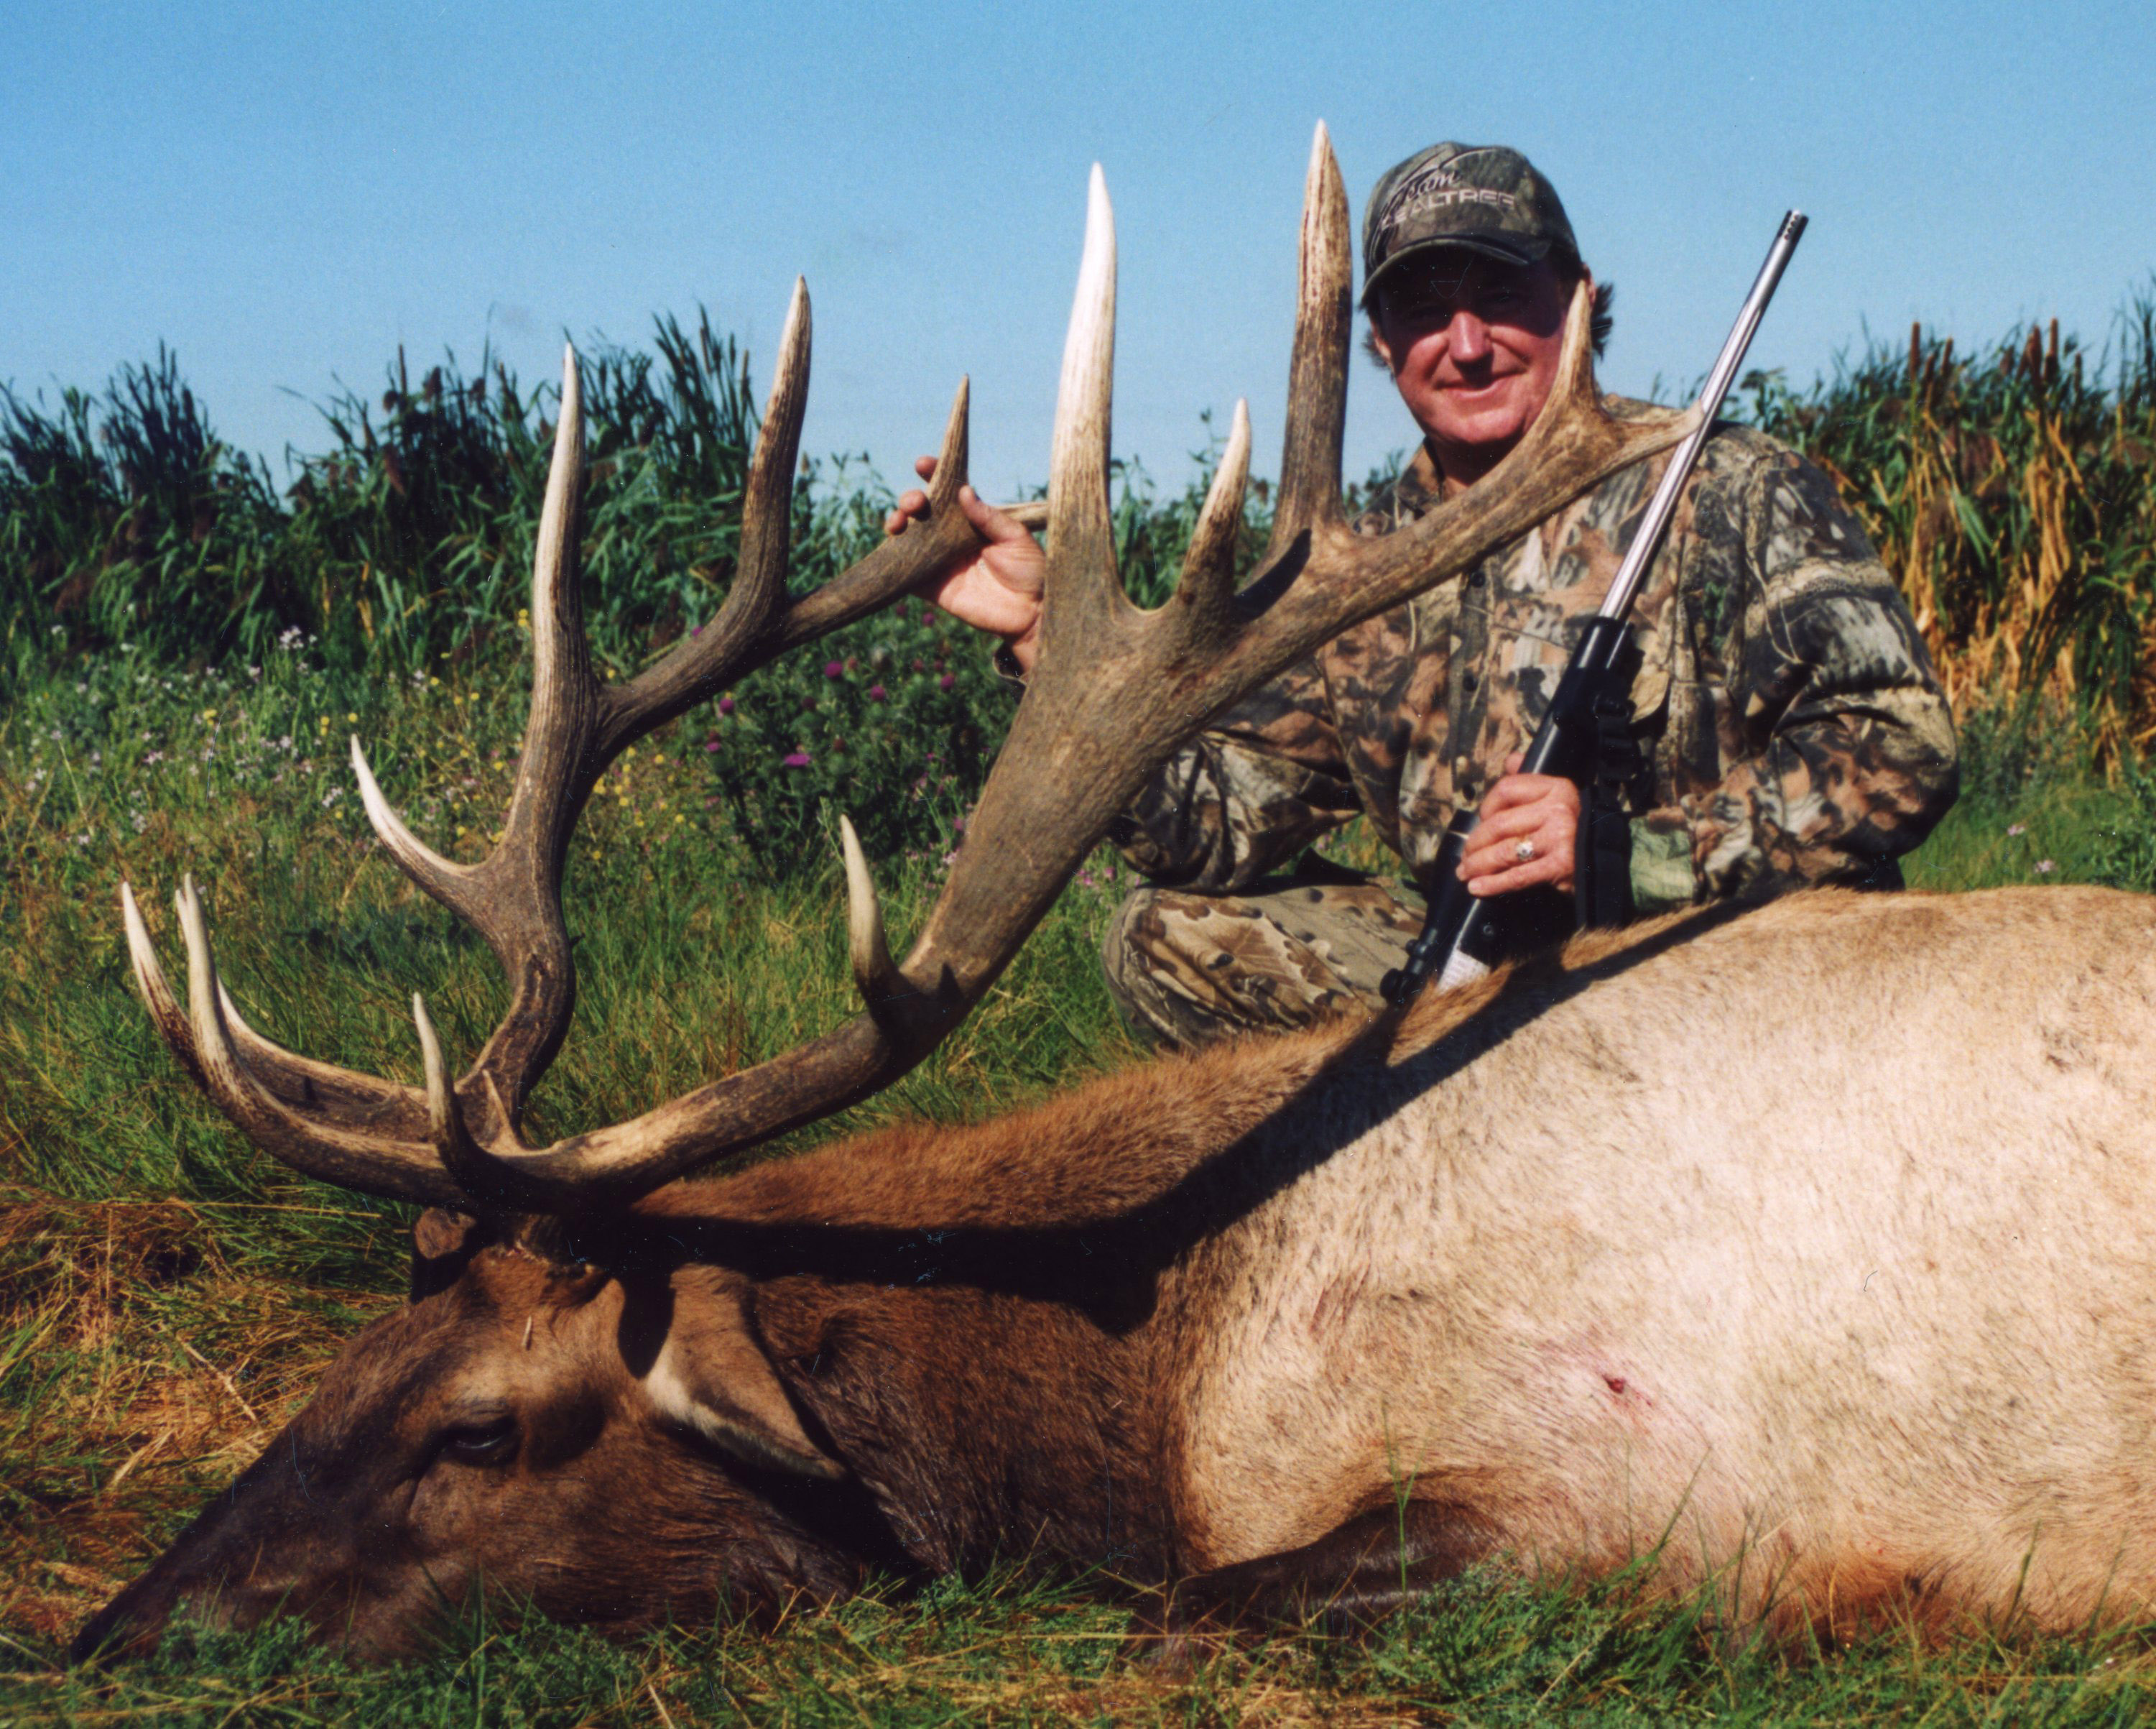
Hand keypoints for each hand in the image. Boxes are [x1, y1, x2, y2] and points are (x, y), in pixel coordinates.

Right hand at [884, 457, 1046, 673]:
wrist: (1031, 614)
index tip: (923, 464)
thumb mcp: (1015, 537)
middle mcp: (951, 537)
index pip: (948, 492)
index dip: (933, 474)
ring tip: (899, 521)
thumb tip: (963, 490)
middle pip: (922, 512)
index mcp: (972, 520)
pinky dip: (892, 558)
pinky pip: (905, 570)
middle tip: (915, 502)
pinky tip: (891, 546)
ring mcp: (939, 560)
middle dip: (911, 500)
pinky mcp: (931, 586)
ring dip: (897, 522)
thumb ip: (989, 517)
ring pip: (907, 537)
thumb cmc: (1031, 572)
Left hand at [1458, 753, 1579, 896]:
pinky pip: (1517, 876)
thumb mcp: (1557, 797)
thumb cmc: (1573, 828)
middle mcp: (1558, 810)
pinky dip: (1492, 884)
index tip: (1480, 821)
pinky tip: (1477, 888)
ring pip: (1503, 851)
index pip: (1506, 789)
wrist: (1604, 860)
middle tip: (1465, 857)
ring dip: (1478, 864)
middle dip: (1475, 843)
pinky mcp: (1560, 866)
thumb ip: (1531, 780)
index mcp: (1556, 787)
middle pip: (1499, 824)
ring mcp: (1560, 838)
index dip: (1486, 807)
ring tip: (1465, 873)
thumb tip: (1511, 760)